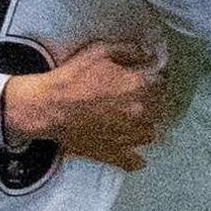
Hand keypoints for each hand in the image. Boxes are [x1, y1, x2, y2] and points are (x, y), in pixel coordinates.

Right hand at [1, 41, 165, 170]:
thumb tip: (149, 52)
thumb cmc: (72, 77)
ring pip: (150, 133)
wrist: (48, 107)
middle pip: (159, 108)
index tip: (147, 76)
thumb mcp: (99, 51)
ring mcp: (129, 136)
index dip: (154, 78)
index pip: (162, 82)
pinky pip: (134, 161)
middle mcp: (141, 112)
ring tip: (133, 121)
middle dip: (151, 102)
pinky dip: (136, 158)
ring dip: (145, 126)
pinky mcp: (114, 152)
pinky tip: (132, 152)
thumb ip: (129, 49)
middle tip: (135, 97)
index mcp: (139, 86)